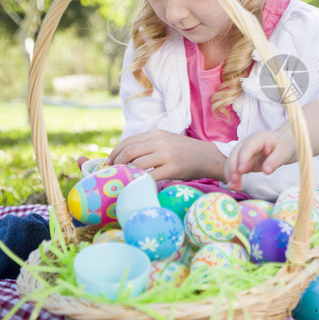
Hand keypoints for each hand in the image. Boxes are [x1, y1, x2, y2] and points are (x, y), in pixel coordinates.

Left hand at [107, 129, 222, 181]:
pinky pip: (150, 176)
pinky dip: (140, 181)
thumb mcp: (166, 140)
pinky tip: (138, 185)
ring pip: (137, 164)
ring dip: (127, 173)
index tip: (110, 162)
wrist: (209, 156)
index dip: (115, 153)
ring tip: (125, 180)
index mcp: (156, 133)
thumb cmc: (185, 151)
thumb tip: (125, 155)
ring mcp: (166, 155)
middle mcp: (160, 142)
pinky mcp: (172, 168)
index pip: (128, 141)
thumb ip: (149, 144)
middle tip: (114, 173)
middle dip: (117, 164)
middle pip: (129, 152)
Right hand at [224, 130, 295, 189]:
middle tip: (235, 181)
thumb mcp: (284, 152)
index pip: (247, 147)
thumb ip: (275, 161)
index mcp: (258, 138)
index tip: (241, 170)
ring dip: (230, 174)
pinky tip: (236, 186)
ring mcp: (244, 152)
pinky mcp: (244, 161)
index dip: (242, 158)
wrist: (284, 145)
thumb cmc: (285, 146)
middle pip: (235, 154)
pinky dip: (234, 177)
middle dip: (232, 167)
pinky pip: (235, 168)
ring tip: (234, 187)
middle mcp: (247, 143)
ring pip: (232, 161)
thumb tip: (266, 171)